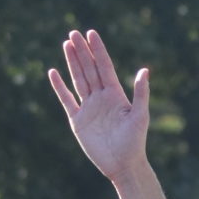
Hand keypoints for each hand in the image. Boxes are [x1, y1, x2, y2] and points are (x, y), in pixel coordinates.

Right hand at [49, 29, 153, 181]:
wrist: (123, 165)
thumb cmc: (135, 142)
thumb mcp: (140, 116)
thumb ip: (141, 93)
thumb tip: (145, 70)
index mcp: (116, 94)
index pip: (104, 66)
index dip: (98, 50)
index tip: (91, 33)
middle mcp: (101, 98)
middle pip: (89, 69)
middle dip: (82, 51)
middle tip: (74, 33)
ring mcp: (88, 108)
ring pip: (78, 79)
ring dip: (72, 62)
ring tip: (66, 44)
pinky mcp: (78, 120)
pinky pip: (66, 99)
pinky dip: (59, 87)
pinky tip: (53, 72)